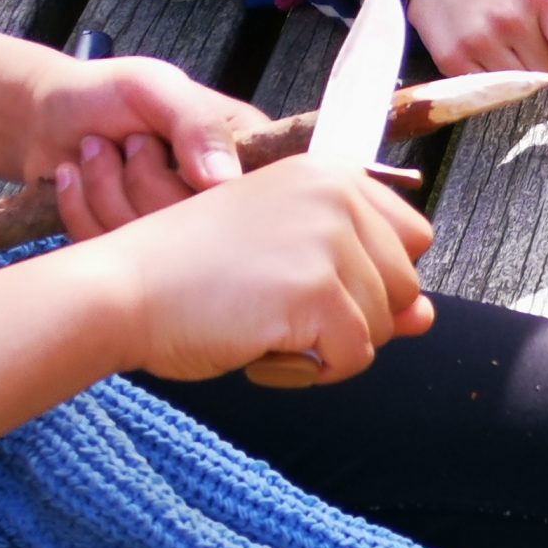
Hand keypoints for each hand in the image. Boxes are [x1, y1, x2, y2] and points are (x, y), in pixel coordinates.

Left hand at [27, 56, 271, 239]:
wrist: (48, 115)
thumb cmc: (108, 93)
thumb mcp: (156, 88)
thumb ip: (198, 125)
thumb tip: (225, 181)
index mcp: (247, 156)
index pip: (253, 197)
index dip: (205, 186)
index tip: (156, 148)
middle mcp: (221, 199)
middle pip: (199, 227)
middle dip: (141, 180)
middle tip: (126, 142)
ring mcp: (180, 231)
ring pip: (153, 244)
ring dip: (106, 189)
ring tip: (94, 152)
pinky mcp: (138, 251)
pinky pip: (114, 249)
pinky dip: (81, 209)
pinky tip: (76, 177)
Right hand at [94, 157, 434, 384]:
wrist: (118, 291)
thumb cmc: (191, 276)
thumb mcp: (287, 264)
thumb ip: (366, 282)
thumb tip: (429, 317)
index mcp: (329, 175)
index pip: (412, 238)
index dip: (372, 279)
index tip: (308, 283)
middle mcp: (336, 195)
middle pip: (406, 285)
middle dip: (354, 316)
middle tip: (276, 308)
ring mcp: (328, 240)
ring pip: (385, 326)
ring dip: (327, 346)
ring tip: (261, 323)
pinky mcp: (316, 290)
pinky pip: (354, 357)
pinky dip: (311, 372)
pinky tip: (261, 349)